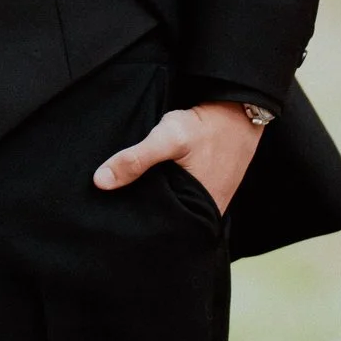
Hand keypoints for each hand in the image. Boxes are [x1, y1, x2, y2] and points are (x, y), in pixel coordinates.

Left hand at [93, 99, 263, 215]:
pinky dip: (167, 191)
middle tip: (114, 209)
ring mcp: (208, 202)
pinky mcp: (207, 189)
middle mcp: (205, 212)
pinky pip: (182, 196)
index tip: (112, 219)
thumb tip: (100, 182)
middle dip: (144, 215)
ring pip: (174, 208)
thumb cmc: (207, 127)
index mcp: (198, 211)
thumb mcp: (169, 138)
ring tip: (127, 198)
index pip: (160, 229)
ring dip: (155, 202)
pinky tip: (151, 183)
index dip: (137, 225)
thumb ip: (136, 159)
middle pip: (166, 220)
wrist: (240, 112)